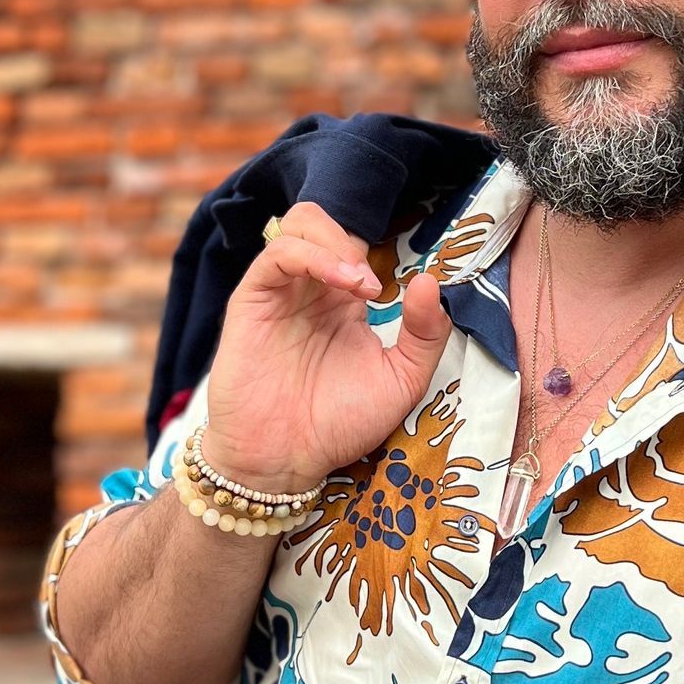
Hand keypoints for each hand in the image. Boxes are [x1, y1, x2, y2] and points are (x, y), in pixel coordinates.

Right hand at [202, 200, 451, 492]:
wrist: (285, 460)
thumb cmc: (339, 424)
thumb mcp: (402, 380)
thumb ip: (425, 334)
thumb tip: (431, 281)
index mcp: (343, 303)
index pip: (359, 245)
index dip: (385, 248)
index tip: (409, 284)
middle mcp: (311, 289)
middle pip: (325, 222)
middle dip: (354, 237)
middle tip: (375, 286)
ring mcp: (281, 291)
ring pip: (301, 224)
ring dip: (337, 242)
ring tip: (361, 285)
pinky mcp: (252, 300)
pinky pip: (279, 254)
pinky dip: (315, 255)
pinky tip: (344, 283)